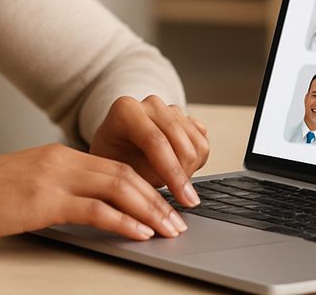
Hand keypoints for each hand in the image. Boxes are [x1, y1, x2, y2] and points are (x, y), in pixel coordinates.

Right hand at [0, 143, 188, 241]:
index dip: (147, 185)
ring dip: (149, 210)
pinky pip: (94, 208)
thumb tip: (84, 208)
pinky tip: (138, 233)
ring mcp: (52, 178)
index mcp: (58, 155)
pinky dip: (123, 220)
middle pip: (125, 173)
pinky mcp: (43, 200)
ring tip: (168, 230)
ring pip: (117, 187)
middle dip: (158, 199)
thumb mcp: (24, 187)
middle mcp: (60, 160)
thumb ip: (55, 190)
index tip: (166, 205)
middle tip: (179, 221)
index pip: (116, 165)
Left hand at [88, 95, 209, 207]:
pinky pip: (203, 141)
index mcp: (126, 111)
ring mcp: (169, 109)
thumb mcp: (117, 175)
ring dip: (190, 170)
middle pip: (182, 144)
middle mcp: (150, 105)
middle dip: (184, 177)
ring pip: (198, 144)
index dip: (173, 174)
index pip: (156, 141)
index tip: (185, 201)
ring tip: (171, 181)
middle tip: (176, 198)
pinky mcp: (185, 117)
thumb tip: (160, 211)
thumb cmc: (112, 164)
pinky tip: (178, 168)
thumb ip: (139, 185)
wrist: (115, 149)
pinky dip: (196, 161)